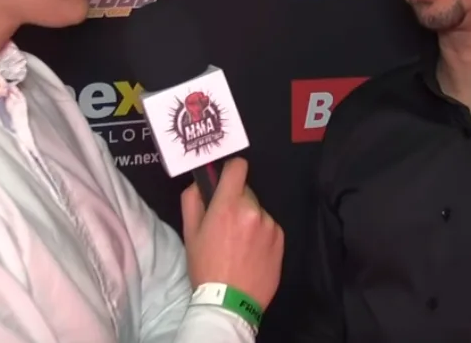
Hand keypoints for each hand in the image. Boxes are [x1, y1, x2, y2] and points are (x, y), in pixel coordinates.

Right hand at [180, 157, 283, 309]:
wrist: (230, 302)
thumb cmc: (206, 266)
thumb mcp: (190, 233)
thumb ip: (192, 200)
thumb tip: (199, 182)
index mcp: (228, 205)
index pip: (238, 167)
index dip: (231, 170)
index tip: (226, 180)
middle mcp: (253, 209)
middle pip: (246, 192)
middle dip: (236, 202)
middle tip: (225, 225)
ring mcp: (270, 224)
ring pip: (258, 210)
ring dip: (250, 219)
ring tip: (239, 245)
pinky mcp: (281, 238)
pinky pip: (269, 227)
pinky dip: (261, 234)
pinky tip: (251, 252)